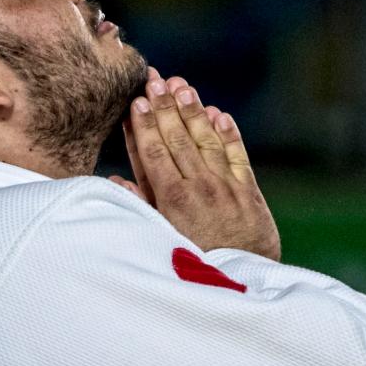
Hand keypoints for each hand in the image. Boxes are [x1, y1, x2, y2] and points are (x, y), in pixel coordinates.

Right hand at [119, 67, 280, 261]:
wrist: (240, 287)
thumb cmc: (192, 266)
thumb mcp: (159, 240)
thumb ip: (140, 207)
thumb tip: (115, 181)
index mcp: (172, 200)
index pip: (154, 152)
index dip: (145, 124)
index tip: (137, 100)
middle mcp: (200, 188)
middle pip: (179, 139)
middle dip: (166, 107)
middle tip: (156, 79)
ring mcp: (227, 188)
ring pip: (207, 141)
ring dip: (194, 112)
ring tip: (183, 87)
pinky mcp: (250, 193)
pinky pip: (238, 156)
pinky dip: (230, 134)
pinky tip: (220, 114)